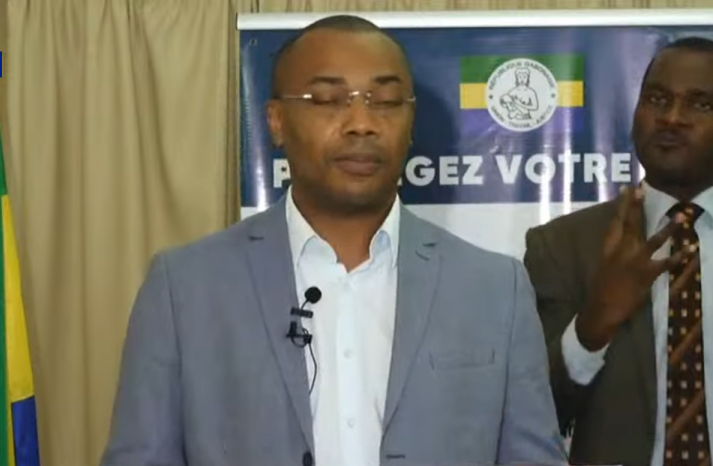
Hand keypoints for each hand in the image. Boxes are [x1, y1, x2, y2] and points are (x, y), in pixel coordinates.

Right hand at [575, 186, 696, 350]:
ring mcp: (635, 262)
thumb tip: (624, 239)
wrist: (601, 310)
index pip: (615, 222)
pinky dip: (680, 256)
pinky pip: (667, 263)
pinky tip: (691, 249)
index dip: (621, 205)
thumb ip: (614, 251)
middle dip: (637, 206)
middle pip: (631, 224)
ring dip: (669, 228)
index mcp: (608, 249)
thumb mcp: (603, 265)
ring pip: (653, 241)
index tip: (626, 190)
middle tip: (642, 189)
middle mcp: (621, 251)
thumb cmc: (601, 289)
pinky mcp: (647, 275)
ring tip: (681, 216)